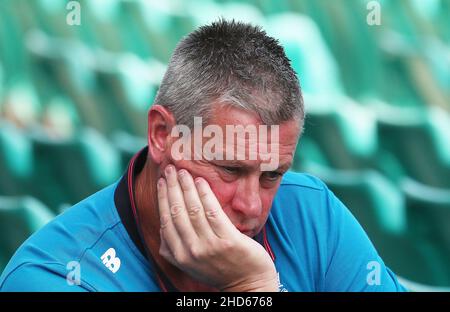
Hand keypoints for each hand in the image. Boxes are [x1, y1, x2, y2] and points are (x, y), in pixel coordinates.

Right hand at [157, 165, 277, 291]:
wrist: (248, 284)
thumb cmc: (219, 269)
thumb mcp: (191, 263)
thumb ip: (175, 247)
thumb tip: (163, 226)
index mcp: (179, 256)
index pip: (166, 221)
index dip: (163, 198)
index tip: (162, 181)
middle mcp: (191, 251)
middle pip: (177, 212)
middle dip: (172, 187)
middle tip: (170, 168)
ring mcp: (209, 247)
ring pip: (193, 210)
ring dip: (186, 187)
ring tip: (183, 171)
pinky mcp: (228, 241)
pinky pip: (212, 212)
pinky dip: (204, 194)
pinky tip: (200, 181)